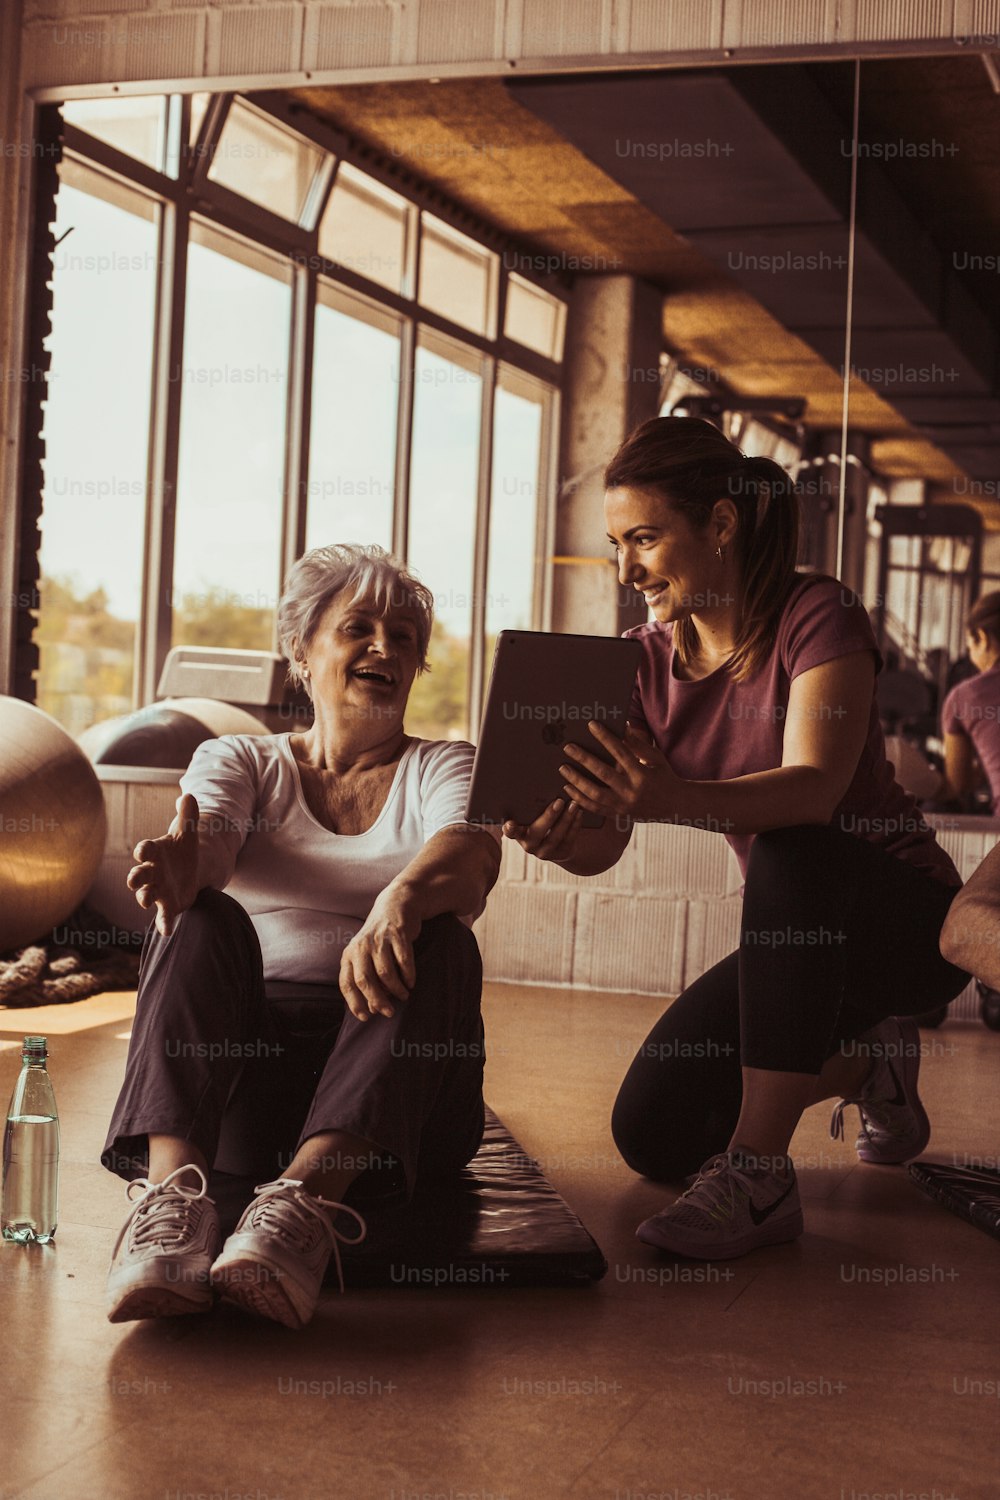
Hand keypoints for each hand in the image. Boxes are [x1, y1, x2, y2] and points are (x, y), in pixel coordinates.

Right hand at [127, 792, 200, 936]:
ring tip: (145, 899)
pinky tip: (167, 932)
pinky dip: (164, 924)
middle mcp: (152, 873)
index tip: (144, 851)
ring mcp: (158, 890)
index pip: (145, 850)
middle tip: (134, 879)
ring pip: (145, 895)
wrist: (190, 871)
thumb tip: (189, 795)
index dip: (144, 850)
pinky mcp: (168, 905)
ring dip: (143, 897)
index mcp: (155, 853)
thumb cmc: (183, 851)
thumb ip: (188, 816)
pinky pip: (164, 916)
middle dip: (135, 877)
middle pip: (138, 875)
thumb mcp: (188, 833)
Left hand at [339, 891, 421, 1020]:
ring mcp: (379, 940)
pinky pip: (403, 961)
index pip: (346, 984)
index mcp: (349, 954)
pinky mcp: (397, 934)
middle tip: (389, 1012)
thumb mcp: (368, 957)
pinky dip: (408, 975)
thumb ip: (368, 981)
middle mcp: (361, 947)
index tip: (366, 1018)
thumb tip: (372, 1009)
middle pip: (365, 981)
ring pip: (385, 973)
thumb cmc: (380, 938)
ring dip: (396, 990)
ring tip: (404, 996)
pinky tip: (411, 983)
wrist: (396, 904)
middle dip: (378, 1000)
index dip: (355, 1003)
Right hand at [502, 797, 585, 864]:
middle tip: (558, 801)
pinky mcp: (561, 853)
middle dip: (548, 817)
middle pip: (536, 832)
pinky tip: (579, 812)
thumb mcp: (533, 814)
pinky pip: (569, 839)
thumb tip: (541, 783)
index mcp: (518, 832)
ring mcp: (545, 851)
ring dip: (565, 819)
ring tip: (573, 804)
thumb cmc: (541, 818)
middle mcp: (528, 844)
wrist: (559, 842)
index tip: (511, 823)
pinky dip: (575, 825)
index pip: (510, 831)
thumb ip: (533, 805)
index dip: (509, 828)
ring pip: (555, 837)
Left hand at [559, 720, 683, 821]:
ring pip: (595, 794)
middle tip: (568, 747)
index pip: (621, 752)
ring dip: (577, 781)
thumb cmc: (664, 776)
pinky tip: (568, 789)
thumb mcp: (655, 758)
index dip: (605, 737)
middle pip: (603, 773)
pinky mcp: (618, 815)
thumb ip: (637, 744)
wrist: (675, 806)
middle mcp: (632, 791)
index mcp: (642, 774)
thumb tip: (622, 725)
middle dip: (584, 759)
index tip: (591, 725)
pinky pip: (595, 808)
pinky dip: (580, 799)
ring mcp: (624, 805)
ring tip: (563, 768)